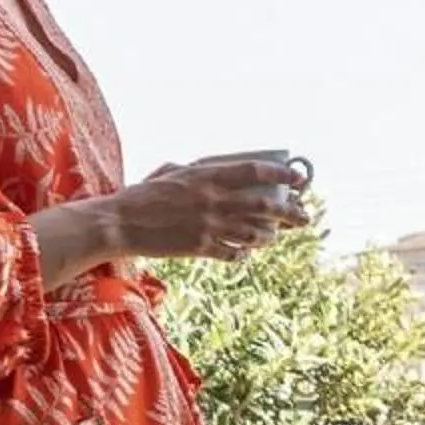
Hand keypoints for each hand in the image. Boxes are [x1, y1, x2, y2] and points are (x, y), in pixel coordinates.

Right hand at [106, 153, 312, 262]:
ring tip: (275, 235)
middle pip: (264, 205)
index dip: (281, 173)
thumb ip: (197, 172)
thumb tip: (216, 172)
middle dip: (289, 211)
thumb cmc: (142, 195)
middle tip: (304, 216)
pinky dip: (243, 253)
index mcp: (206, 175)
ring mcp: (209, 225)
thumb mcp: (171, 172)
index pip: (254, 171)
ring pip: (254, 232)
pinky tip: (244, 253)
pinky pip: (233, 253)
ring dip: (269, 235)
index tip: (298, 178)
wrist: (120, 223)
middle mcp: (213, 199)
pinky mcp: (200, 247)